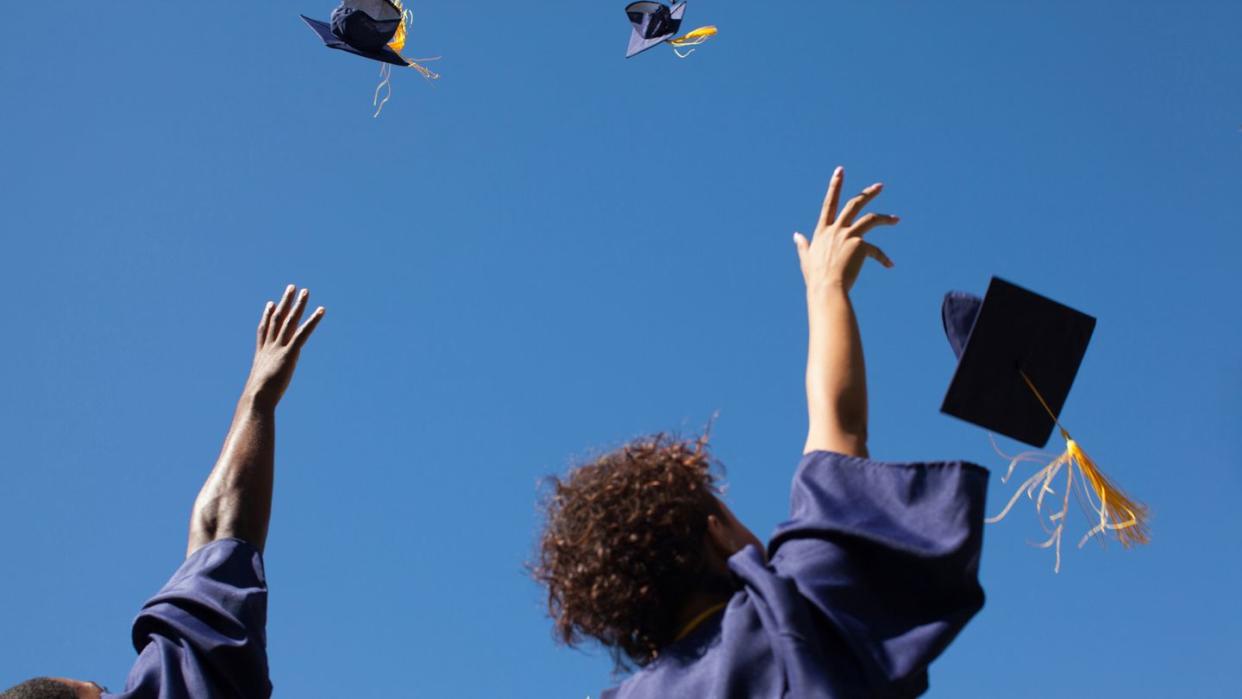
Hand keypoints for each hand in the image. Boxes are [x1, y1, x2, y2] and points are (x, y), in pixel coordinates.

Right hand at [245, 285, 324, 410]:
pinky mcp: (290, 352)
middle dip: (285, 302)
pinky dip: (313, 320)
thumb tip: (259, 396)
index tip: (271, 303)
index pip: (264, 330)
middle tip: (291, 287)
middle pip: (278, 318)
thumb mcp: (260, 389)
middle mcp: (270, 346)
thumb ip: (262, 386)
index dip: (268, 315)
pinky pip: (303, 332)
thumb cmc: (257, 399)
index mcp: (262, 354)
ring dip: (299, 304)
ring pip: (290, 320)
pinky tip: (321, 310)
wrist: (257, 398)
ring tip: (305, 291)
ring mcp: (279, 348)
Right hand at [794, 167, 899, 294]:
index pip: (829, 203)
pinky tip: (890, 264)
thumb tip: (796, 235)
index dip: (835, 185)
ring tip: (897, 219)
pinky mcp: (860, 246)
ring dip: (885, 218)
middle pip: (854, 204)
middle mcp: (835, 229)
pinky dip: (883, 257)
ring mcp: (848, 236)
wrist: (827, 288)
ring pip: (871, 219)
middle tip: (880, 186)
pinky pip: (876, 250)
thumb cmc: (816, 278)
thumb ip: (803, 245)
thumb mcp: (806, 259)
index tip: (840, 171)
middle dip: (868, 193)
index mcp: (822, 231)